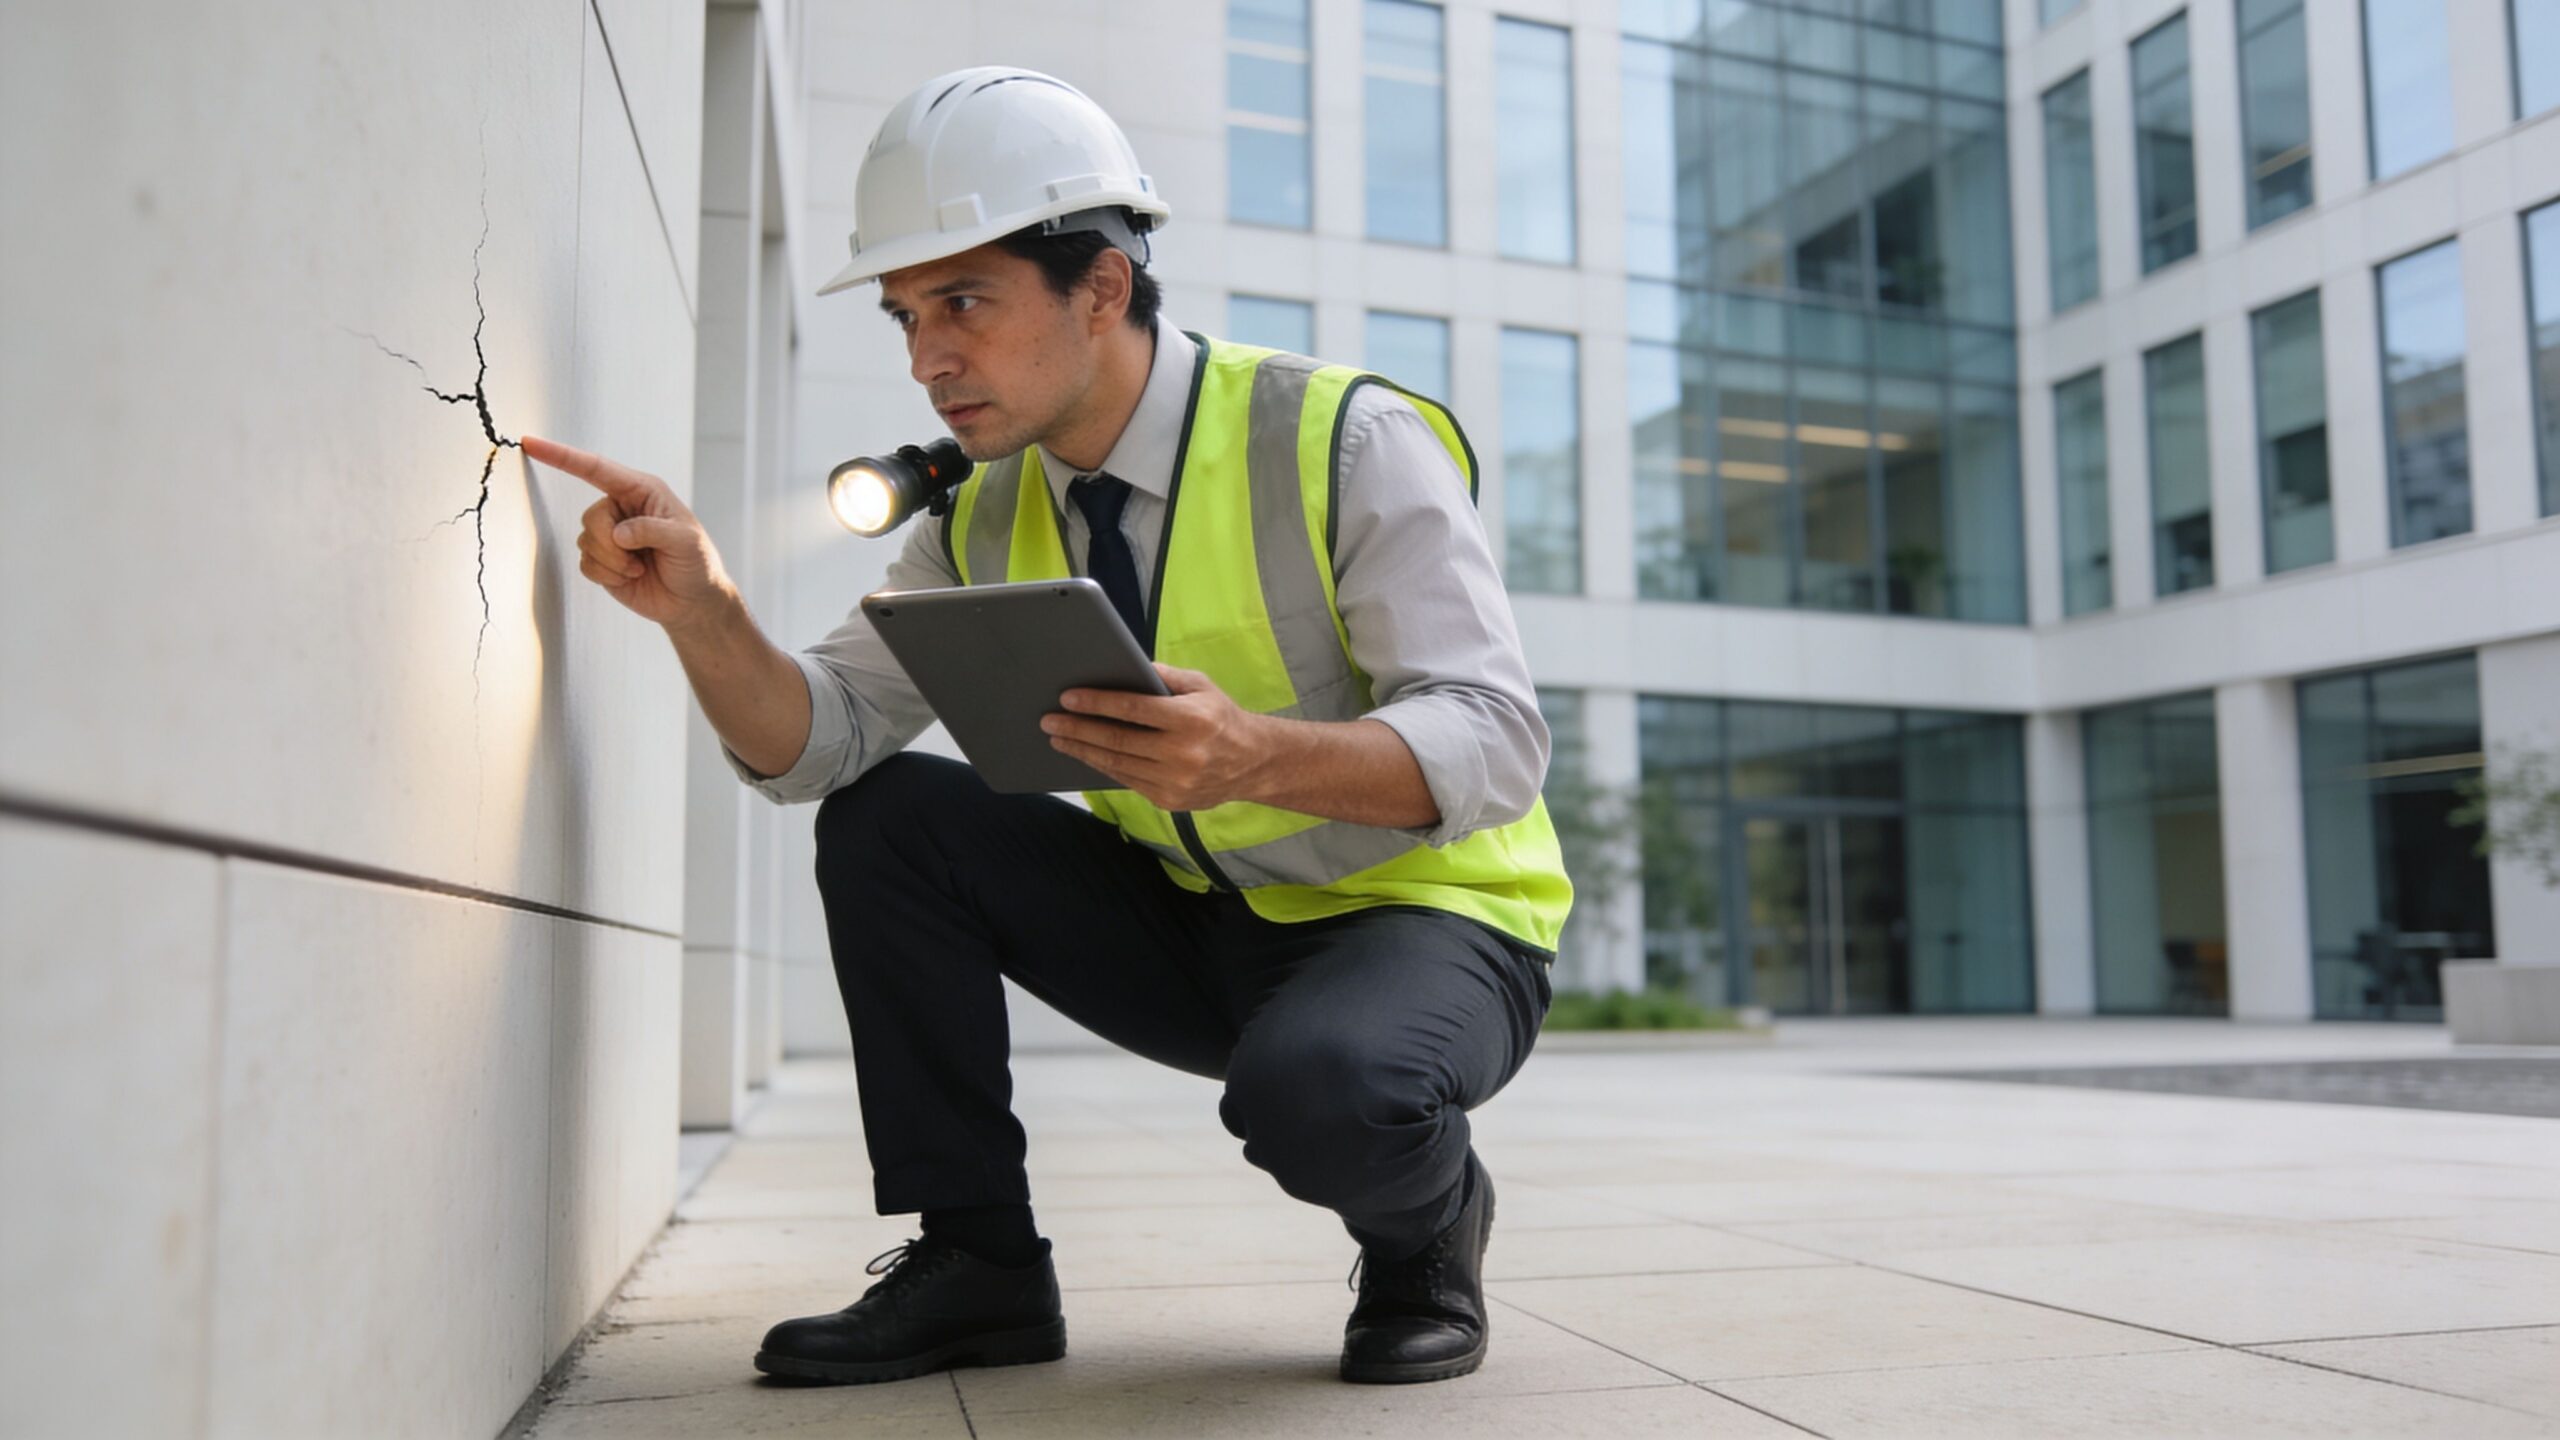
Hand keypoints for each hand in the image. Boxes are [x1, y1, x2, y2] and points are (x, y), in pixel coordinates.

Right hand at [522, 434, 735, 628]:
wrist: (692, 601)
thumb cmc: (697, 563)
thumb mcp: (686, 541)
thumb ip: (653, 530)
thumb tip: (618, 534)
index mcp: (642, 491)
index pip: (596, 468)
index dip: (561, 456)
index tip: (530, 443)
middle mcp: (622, 508)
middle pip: (591, 517)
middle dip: (611, 544)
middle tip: (637, 560)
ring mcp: (609, 534)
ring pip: (586, 541)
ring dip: (613, 562)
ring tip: (639, 568)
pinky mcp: (602, 560)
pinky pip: (585, 563)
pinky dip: (607, 575)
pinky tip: (630, 577)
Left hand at [1042, 664, 1273, 810]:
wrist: (1253, 762)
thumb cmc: (1221, 717)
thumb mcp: (1200, 686)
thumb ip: (1163, 676)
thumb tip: (1123, 667)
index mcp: (1192, 720)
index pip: (1133, 709)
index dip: (1096, 703)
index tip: (1067, 698)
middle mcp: (1184, 754)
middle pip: (1118, 741)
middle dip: (1078, 729)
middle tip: (1049, 721)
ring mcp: (1176, 781)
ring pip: (1117, 764)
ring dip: (1082, 751)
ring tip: (1059, 738)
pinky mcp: (1169, 800)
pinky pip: (1127, 781)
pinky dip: (1102, 766)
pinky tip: (1085, 754)